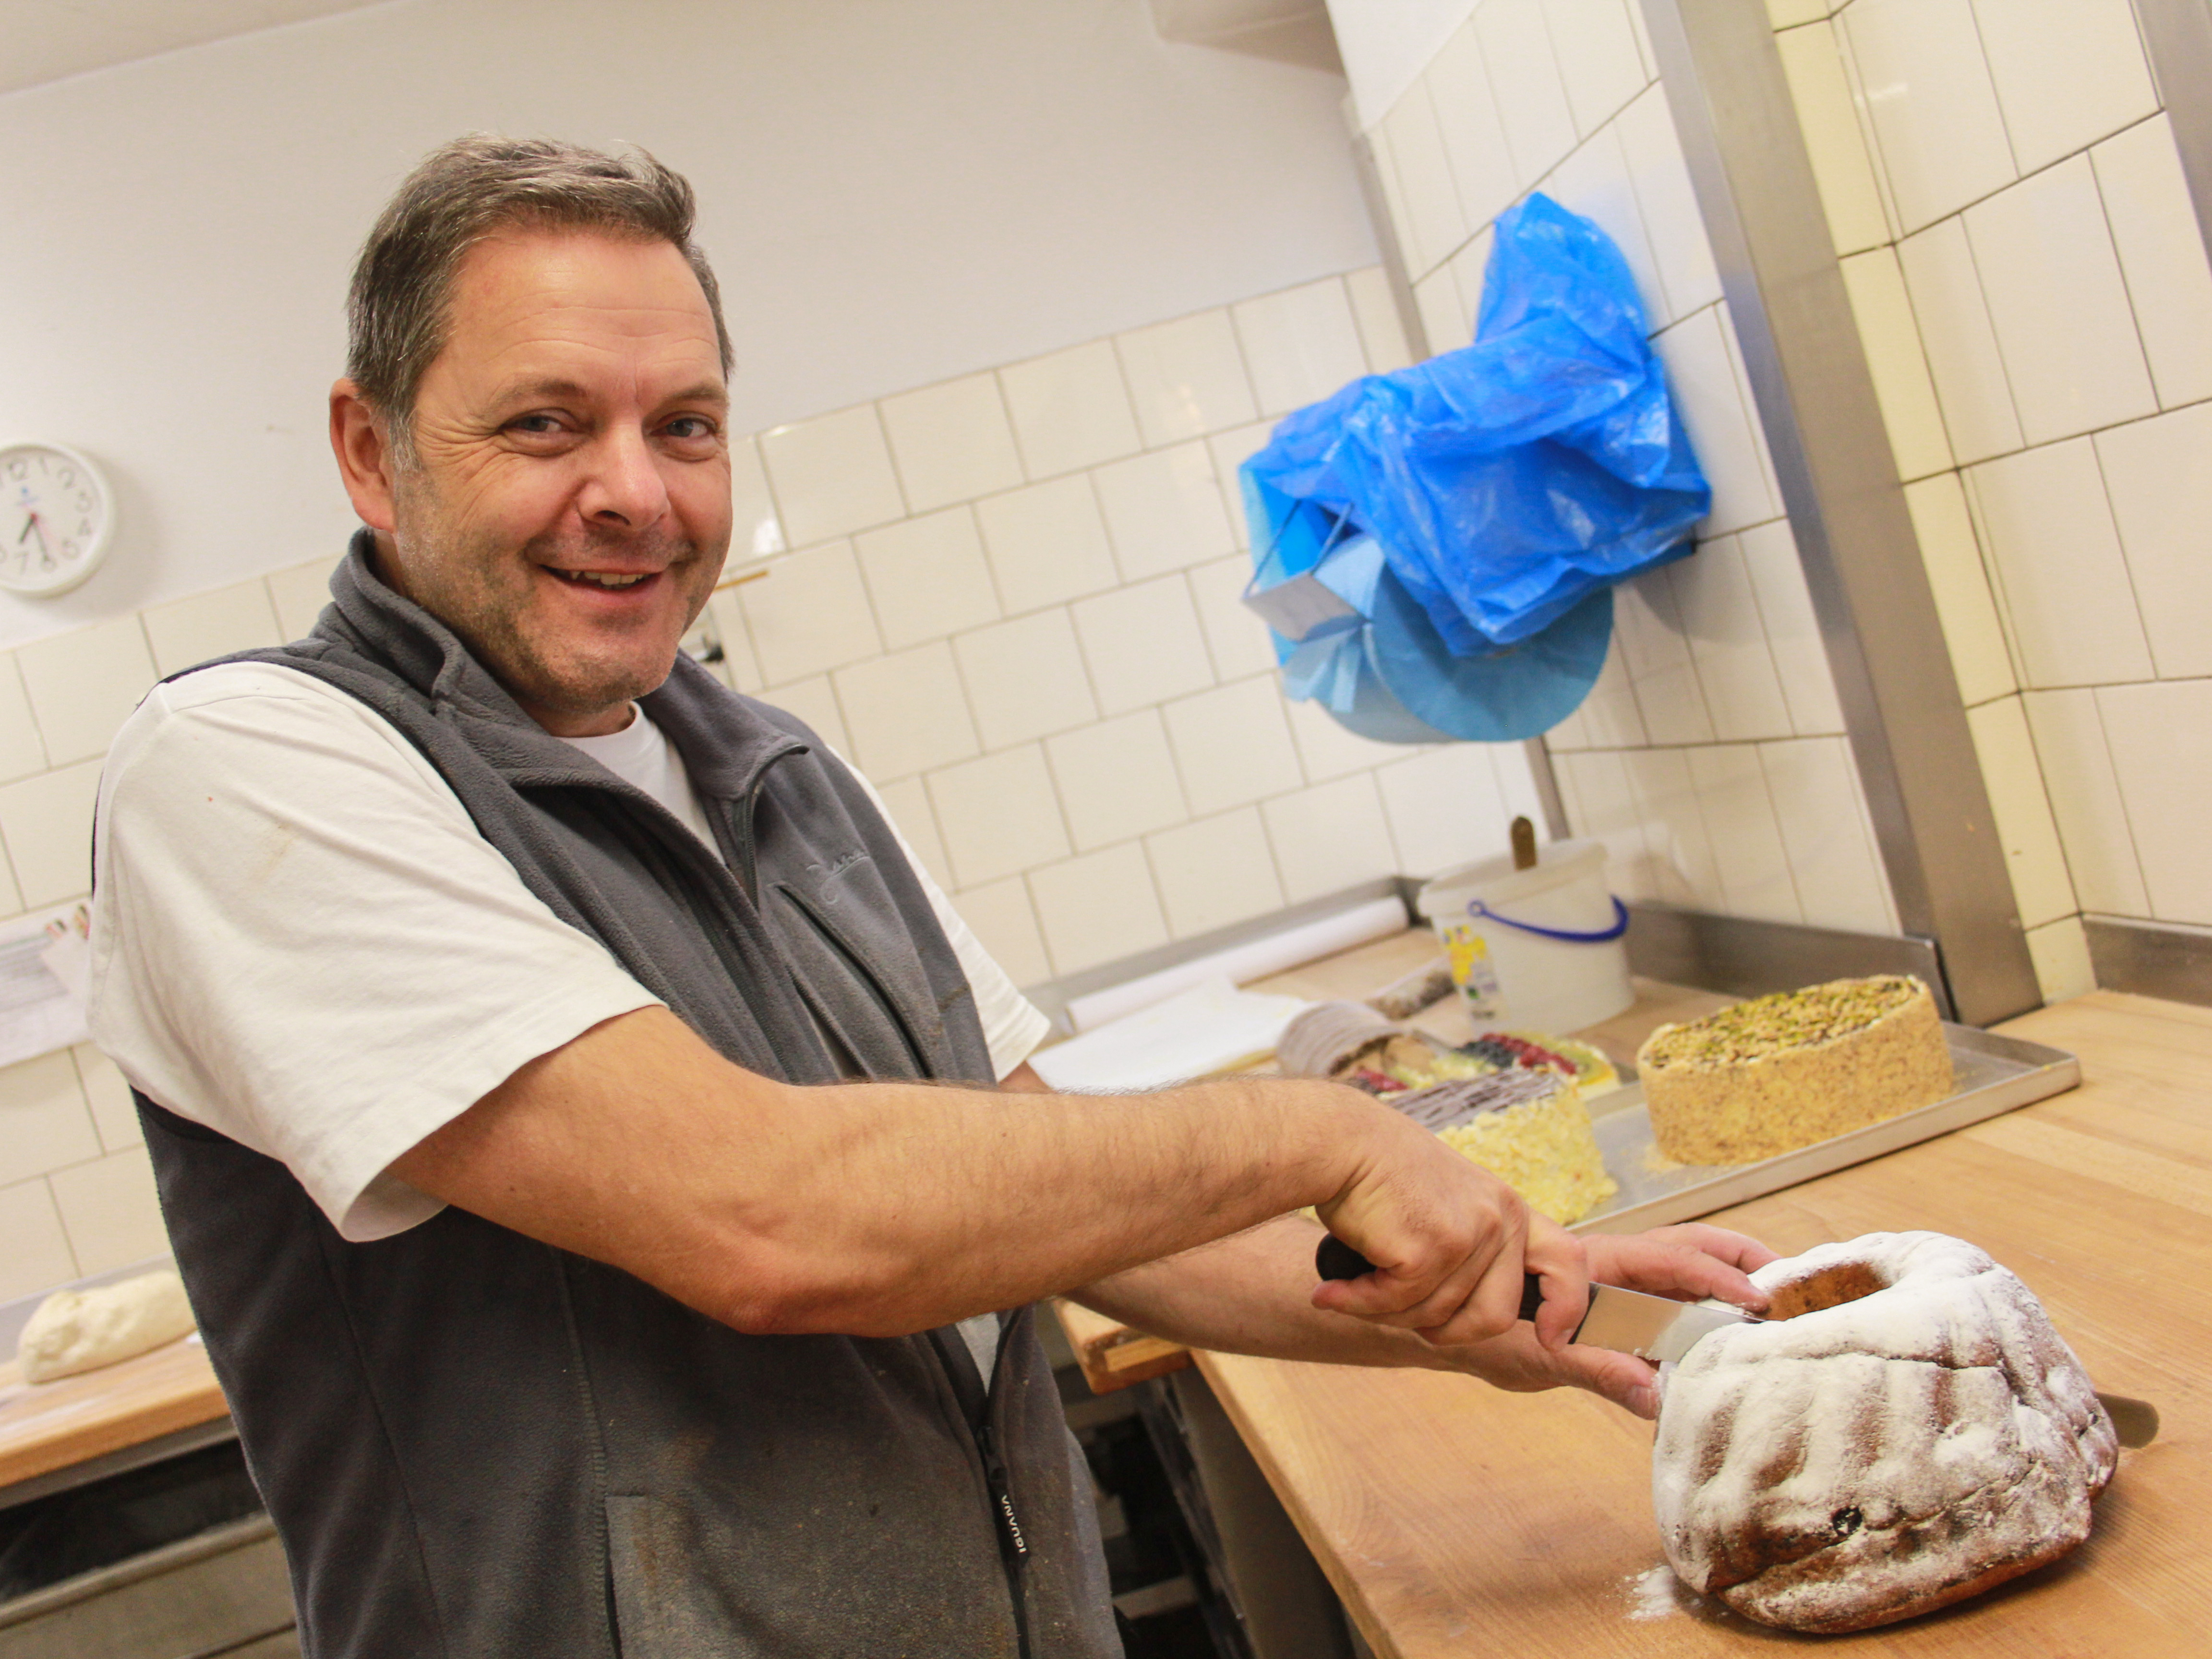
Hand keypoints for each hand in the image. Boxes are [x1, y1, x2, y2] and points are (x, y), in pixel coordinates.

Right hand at [1308, 1095, 1589, 1347]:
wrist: (1338, 1143)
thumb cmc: (1380, 1176)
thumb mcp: (1447, 1206)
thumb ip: (1471, 1251)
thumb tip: (1464, 1320)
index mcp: (1508, 1209)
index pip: (1566, 1261)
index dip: (1566, 1307)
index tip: (1551, 1339)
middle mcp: (1499, 1219)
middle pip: (1495, 1317)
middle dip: (1444, 1330)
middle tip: (1396, 1312)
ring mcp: (1468, 1233)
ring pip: (1437, 1317)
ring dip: (1386, 1313)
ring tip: (1351, 1288)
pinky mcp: (1430, 1248)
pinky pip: (1398, 1305)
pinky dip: (1360, 1303)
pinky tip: (1333, 1290)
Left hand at [1425, 1223, 1776, 1418]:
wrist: (1445, 1327)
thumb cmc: (1488, 1334)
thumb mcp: (1542, 1356)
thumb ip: (1599, 1370)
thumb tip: (1656, 1398)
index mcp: (1598, 1266)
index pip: (1670, 1260)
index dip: (1716, 1276)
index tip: (1757, 1297)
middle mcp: (1612, 1268)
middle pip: (1686, 1248)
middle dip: (1736, 1257)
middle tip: (1786, 1279)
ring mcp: (1614, 1286)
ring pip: (1678, 1269)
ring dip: (1723, 1277)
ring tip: (1770, 1299)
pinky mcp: (1612, 1313)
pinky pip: (1663, 1306)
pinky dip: (1697, 1314)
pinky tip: (1723, 1340)